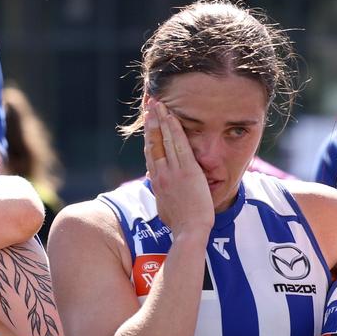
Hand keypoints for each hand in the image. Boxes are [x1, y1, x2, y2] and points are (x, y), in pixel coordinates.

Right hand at [143, 99, 213, 236]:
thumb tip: (155, 185)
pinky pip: (179, 144)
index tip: (147, 124)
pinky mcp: (187, 170)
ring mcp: (173, 171)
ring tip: (158, 104)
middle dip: (150, 122)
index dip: (148, 137)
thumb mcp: (165, 209)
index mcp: (157, 182)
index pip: (150, 154)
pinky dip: (174, 128)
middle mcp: (161, 174)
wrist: (190, 231)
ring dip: (160, 120)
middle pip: (153, 143)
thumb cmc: (181, 224)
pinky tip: (172, 116)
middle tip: (149, 106)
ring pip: (164, 140)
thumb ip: (160, 194)